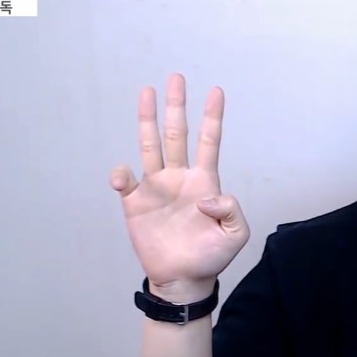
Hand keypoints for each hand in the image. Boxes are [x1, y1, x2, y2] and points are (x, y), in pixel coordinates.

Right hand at [109, 73, 249, 299]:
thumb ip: (231, 210)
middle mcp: (179, 178)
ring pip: (150, 146)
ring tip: (147, 93)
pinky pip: (125, 183)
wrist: (183, 279)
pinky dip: (120, 176)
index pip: (210, 142)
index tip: (216, 91)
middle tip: (176, 77)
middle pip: (177, 134)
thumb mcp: (235, 235)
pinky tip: (121, 175)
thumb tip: (205, 196)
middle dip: (177, 106)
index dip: (213, 117)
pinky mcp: (135, 204)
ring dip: (147, 120)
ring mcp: (156, 188)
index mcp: (205, 182)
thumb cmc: (210, 256)